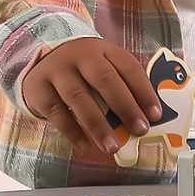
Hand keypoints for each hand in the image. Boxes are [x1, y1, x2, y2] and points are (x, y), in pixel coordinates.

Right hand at [21, 40, 162, 157]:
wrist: (42, 61)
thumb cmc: (83, 71)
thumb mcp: (103, 67)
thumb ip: (121, 86)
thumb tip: (145, 118)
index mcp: (104, 49)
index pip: (128, 67)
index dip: (143, 91)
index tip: (155, 115)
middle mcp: (81, 55)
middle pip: (105, 79)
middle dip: (125, 106)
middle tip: (139, 130)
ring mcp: (58, 70)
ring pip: (79, 97)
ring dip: (98, 125)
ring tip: (112, 147)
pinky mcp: (39, 88)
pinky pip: (57, 112)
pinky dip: (72, 131)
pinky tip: (85, 146)